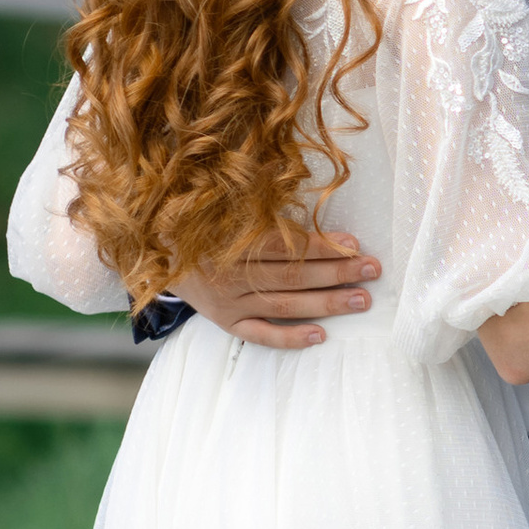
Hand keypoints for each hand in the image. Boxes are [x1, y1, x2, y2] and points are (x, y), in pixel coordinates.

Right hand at [175, 229, 382, 349]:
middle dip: (338, 272)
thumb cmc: (200, 224)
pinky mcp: (226, 322)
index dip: (323, 246)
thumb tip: (301, 190)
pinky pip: (261, 334)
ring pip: (285, 305)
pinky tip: (321, 336)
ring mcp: (229, 303)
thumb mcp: (224, 209)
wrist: (155, 251)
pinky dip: (291, 337)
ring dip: (327, 303)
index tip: (356, 244)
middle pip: (294, 277)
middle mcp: (232, 276)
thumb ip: (262, 210)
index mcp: (232, 243)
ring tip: (361, 299)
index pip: (287, 247)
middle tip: (372, 270)